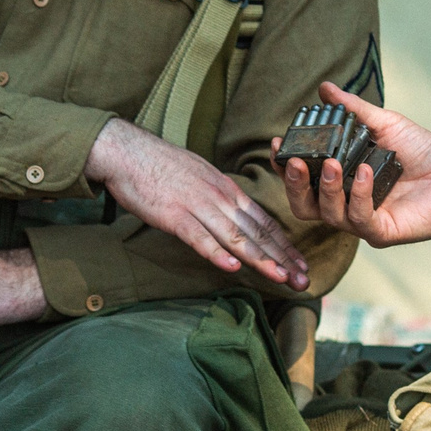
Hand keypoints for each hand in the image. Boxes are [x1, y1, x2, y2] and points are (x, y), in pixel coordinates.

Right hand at [84, 117, 308, 288]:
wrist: (127, 151)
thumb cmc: (160, 166)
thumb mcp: (200, 177)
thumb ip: (219, 198)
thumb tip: (232, 215)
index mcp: (227, 189)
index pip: (264, 221)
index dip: (285, 244)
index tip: (301, 263)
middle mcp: (219, 197)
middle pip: (258, 232)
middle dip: (283, 258)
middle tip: (303, 279)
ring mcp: (198, 206)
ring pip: (236, 236)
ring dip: (260, 259)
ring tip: (280, 277)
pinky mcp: (174, 215)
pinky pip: (198, 237)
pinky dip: (216, 252)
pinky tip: (231, 268)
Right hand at [278, 83, 430, 246]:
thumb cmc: (422, 152)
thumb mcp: (384, 124)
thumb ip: (353, 110)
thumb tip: (325, 88)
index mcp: (341, 182)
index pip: (303, 180)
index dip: (286, 166)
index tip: (280, 143)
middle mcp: (346, 204)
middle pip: (304, 206)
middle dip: (293, 185)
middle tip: (292, 161)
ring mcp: (362, 221)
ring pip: (328, 214)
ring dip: (325, 188)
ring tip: (331, 162)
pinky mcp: (382, 232)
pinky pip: (360, 219)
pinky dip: (358, 195)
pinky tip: (363, 173)